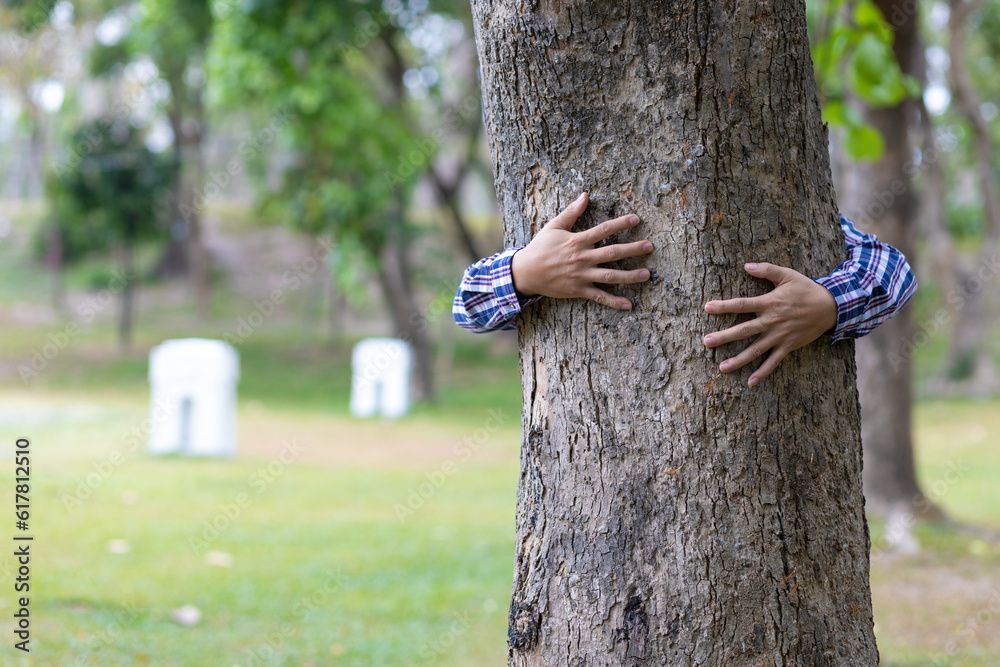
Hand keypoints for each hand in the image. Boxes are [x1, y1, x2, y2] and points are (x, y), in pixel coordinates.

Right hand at [510, 192, 653, 309]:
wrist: (525, 272)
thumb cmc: (540, 247)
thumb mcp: (554, 226)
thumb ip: (572, 212)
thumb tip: (585, 195)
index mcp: (577, 241)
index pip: (603, 230)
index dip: (620, 224)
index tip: (637, 219)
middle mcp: (582, 258)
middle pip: (612, 253)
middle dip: (632, 249)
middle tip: (649, 246)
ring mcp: (581, 276)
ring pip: (610, 275)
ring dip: (630, 276)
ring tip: (647, 274)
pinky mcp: (578, 291)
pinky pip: (599, 297)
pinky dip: (613, 302)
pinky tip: (628, 304)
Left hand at [703, 262, 837, 386]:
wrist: (831, 307)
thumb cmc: (806, 289)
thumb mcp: (787, 275)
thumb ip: (766, 269)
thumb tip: (746, 265)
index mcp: (769, 302)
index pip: (742, 305)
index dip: (724, 306)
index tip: (707, 308)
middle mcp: (772, 321)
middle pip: (744, 330)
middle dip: (724, 337)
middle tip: (706, 342)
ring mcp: (780, 336)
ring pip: (756, 350)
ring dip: (738, 359)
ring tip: (721, 368)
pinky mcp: (788, 346)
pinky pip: (774, 361)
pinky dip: (763, 372)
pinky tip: (750, 382)